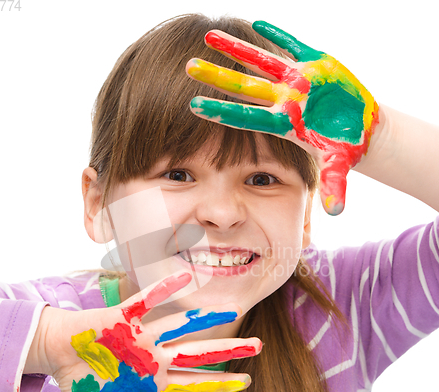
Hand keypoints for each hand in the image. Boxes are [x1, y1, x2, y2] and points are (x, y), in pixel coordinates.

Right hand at [32, 272, 260, 391]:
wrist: (58, 352)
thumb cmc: (79, 381)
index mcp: (152, 380)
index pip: (193, 384)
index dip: (220, 384)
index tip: (247, 383)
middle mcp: (153, 357)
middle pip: (198, 354)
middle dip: (229, 351)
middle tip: (261, 347)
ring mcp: (141, 336)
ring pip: (178, 326)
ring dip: (206, 318)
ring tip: (235, 309)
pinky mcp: (123, 317)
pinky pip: (145, 301)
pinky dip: (162, 289)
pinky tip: (185, 275)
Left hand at [186, 21, 378, 214]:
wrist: (358, 129)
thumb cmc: (343, 148)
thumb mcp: (338, 166)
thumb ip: (334, 187)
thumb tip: (334, 215)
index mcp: (284, 124)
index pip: (245, 117)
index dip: (220, 112)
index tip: (192, 105)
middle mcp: (283, 101)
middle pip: (244, 87)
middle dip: (217, 77)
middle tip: (188, 66)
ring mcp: (297, 81)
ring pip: (261, 61)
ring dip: (236, 49)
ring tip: (209, 37)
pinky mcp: (316, 63)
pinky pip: (293, 45)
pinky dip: (278, 34)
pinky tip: (257, 21)